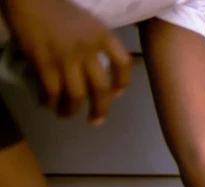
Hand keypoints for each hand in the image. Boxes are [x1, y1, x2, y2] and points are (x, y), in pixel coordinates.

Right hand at [0, 0, 131, 123]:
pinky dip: (50, 101)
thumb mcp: (84, 19)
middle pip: (101, 89)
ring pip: (77, 95)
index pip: (123, 63)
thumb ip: (92, 40)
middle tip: (95, 120)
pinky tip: (46, 104)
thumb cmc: (53, 4)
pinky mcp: (44, 63)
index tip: (117, 94)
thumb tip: (92, 65)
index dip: (121, 82)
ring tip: (65, 115)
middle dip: (100, 109)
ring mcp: (67, 58)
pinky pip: (52, 91)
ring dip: (71, 110)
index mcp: (102, 35)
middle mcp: (89, 49)